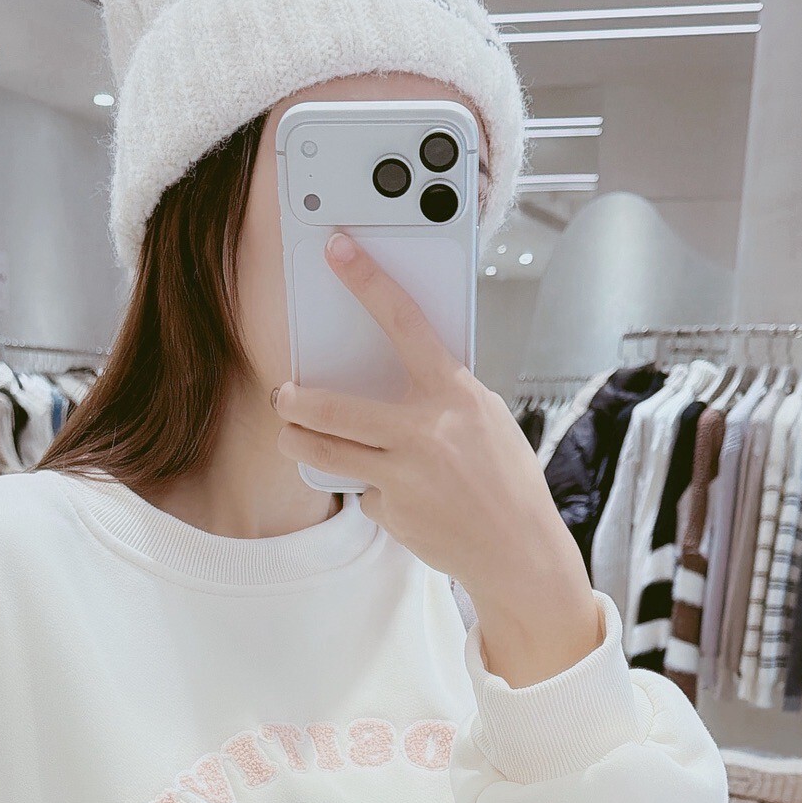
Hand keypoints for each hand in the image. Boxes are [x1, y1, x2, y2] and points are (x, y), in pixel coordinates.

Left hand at [273, 233, 603, 685]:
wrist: (520, 553)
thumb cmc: (506, 480)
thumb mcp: (486, 420)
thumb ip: (442, 396)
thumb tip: (394, 380)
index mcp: (455, 394)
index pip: (405, 322)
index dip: (368, 281)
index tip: (338, 249)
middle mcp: (426, 431)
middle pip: (335, 408)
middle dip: (294, 401)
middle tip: (281, 394)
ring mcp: (405, 475)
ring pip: (326, 452)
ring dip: (299, 442)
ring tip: (292, 436)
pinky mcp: (393, 511)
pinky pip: (364, 491)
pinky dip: (374, 492)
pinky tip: (405, 502)